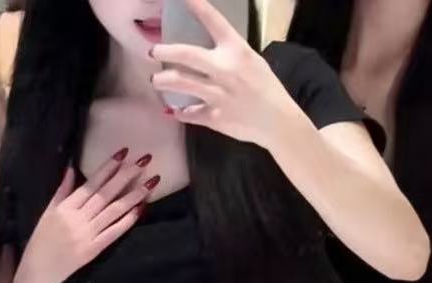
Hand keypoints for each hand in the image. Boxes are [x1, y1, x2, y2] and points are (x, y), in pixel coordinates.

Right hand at [14, 154, 156, 282]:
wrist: (37, 272)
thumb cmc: (41, 241)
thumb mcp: (48, 212)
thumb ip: (62, 190)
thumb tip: (71, 168)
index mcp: (66, 206)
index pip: (91, 183)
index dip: (108, 167)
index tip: (124, 153)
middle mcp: (77, 218)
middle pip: (106, 193)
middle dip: (126, 175)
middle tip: (144, 161)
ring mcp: (86, 235)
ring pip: (114, 211)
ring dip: (133, 196)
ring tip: (150, 183)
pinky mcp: (93, 251)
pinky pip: (113, 233)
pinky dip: (127, 221)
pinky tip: (140, 209)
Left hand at [150, 0, 304, 147]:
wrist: (277, 121)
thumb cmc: (266, 88)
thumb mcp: (251, 61)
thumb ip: (228, 54)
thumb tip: (205, 52)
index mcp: (237, 50)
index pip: (214, 21)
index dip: (197, 6)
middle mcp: (225, 69)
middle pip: (187, 55)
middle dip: (165, 51)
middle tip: (153, 52)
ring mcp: (218, 94)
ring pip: (181, 82)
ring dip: (163, 81)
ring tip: (156, 80)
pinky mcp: (215, 118)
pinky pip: (189, 113)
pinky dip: (179, 112)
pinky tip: (173, 110)